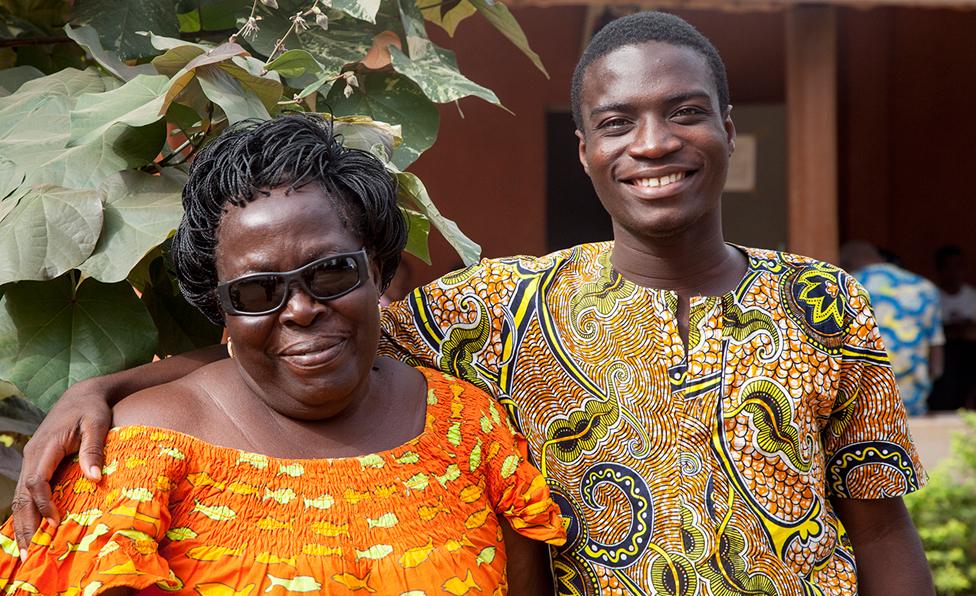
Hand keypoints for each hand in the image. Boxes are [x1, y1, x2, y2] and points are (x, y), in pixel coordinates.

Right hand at [12, 377, 112, 553]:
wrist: (82, 394)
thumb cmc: (93, 408)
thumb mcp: (97, 423)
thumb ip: (94, 449)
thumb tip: (95, 477)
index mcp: (46, 447)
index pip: (37, 481)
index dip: (44, 504)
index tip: (56, 522)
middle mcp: (33, 455)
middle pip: (22, 494)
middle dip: (25, 524)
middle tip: (29, 553)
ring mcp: (31, 459)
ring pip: (21, 495)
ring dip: (22, 522)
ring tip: (26, 550)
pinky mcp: (36, 462)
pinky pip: (27, 490)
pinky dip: (26, 511)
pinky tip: (29, 530)